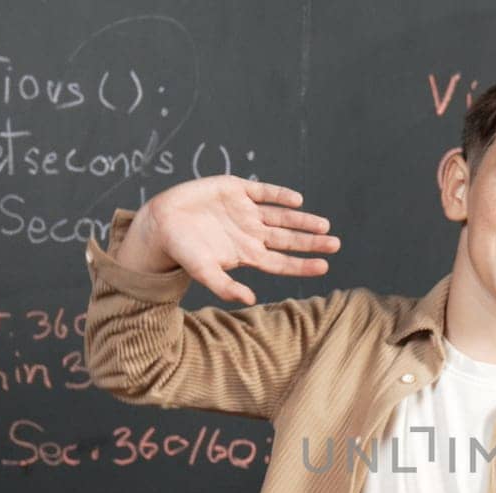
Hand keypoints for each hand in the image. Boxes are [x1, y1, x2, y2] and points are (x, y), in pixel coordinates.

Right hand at [116, 174, 341, 305]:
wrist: (160, 222)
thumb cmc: (182, 251)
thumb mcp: (203, 272)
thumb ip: (225, 286)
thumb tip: (250, 300)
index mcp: (247, 254)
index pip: (282, 262)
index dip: (303, 265)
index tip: (324, 266)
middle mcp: (251, 233)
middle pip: (288, 239)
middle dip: (311, 242)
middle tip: (335, 243)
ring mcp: (245, 211)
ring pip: (281, 216)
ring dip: (302, 220)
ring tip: (324, 225)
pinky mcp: (235, 189)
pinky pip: (263, 192)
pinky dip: (279, 195)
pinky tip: (296, 201)